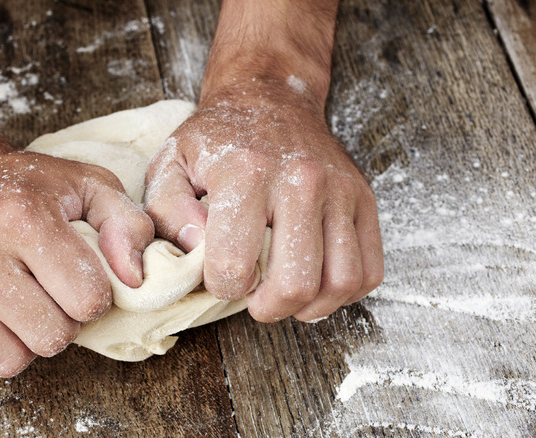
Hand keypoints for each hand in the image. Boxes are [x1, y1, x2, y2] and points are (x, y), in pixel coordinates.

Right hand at [0, 142, 153, 375]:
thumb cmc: (25, 186)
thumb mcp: (88, 185)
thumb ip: (128, 225)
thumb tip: (135, 279)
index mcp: (23, 217)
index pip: (87, 301)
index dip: (94, 295)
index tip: (80, 277)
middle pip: (51, 339)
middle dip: (63, 322)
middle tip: (50, 291)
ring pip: (9, 361)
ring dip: (25, 339)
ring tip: (21, 301)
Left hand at [144, 85, 382, 322]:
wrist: (269, 98)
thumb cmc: (218, 139)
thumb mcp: (171, 164)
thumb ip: (166, 213)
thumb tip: (195, 252)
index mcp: (246, 172)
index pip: (235, 266)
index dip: (221, 286)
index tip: (219, 275)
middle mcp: (300, 179)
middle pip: (295, 282)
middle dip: (268, 308)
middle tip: (254, 298)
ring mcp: (339, 189)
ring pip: (340, 282)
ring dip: (309, 306)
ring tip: (285, 296)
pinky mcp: (363, 198)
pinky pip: (369, 270)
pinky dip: (345, 293)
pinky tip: (317, 284)